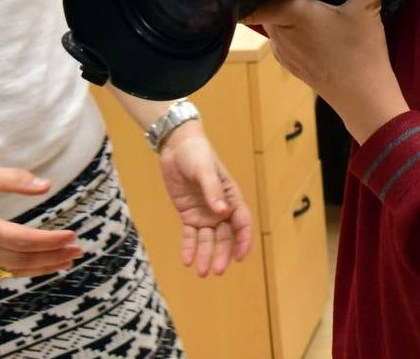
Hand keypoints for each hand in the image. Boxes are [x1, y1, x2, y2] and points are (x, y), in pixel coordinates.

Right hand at [0, 167, 82, 277]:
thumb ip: (12, 179)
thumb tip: (46, 186)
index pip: (23, 239)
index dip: (50, 240)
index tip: (73, 236)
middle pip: (21, 259)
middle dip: (52, 256)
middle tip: (79, 250)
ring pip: (11, 272)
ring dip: (42, 268)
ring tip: (67, 262)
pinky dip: (23, 271)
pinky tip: (41, 265)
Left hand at [157, 126, 252, 276]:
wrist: (176, 147)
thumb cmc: (197, 154)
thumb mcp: (204, 170)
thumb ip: (213, 191)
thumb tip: (223, 212)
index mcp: (232, 196)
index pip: (242, 222)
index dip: (243, 240)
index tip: (240, 257)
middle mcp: (220, 209)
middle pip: (225, 236)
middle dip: (222, 254)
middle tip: (216, 271)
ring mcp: (205, 213)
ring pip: (208, 239)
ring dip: (206, 255)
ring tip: (202, 273)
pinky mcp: (188, 215)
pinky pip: (190, 235)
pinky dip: (190, 248)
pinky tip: (187, 261)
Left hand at [245, 0, 407, 144]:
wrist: (364, 99)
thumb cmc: (361, 53)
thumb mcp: (368, 7)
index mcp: (291, 15)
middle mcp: (279, 34)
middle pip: (263, 4)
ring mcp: (283, 51)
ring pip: (271, 21)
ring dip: (280, 7)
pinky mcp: (291, 64)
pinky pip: (280, 36)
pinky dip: (287, 25)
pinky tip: (306, 18)